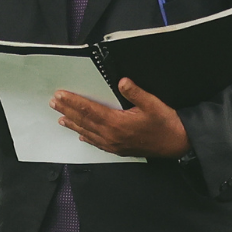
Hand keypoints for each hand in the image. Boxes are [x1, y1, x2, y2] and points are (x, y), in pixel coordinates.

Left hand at [54, 78, 190, 159]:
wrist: (178, 144)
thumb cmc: (166, 123)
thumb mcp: (153, 104)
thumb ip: (135, 93)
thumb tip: (122, 81)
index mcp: (117, 123)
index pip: (89, 110)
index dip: (73, 101)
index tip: (60, 95)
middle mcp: (111, 135)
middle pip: (84, 121)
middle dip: (67, 110)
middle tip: (53, 103)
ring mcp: (114, 144)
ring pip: (88, 133)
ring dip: (73, 124)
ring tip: (61, 118)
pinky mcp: (119, 150)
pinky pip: (98, 143)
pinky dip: (87, 138)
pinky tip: (81, 136)